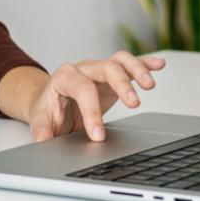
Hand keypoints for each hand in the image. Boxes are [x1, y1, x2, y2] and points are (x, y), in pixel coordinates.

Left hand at [27, 52, 165, 141]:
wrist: (52, 102)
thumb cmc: (49, 110)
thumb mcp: (41, 121)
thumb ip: (42, 130)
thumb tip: (42, 140)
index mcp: (64, 78)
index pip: (81, 88)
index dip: (91, 111)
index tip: (99, 136)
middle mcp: (83, 69)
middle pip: (105, 67)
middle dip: (121, 84)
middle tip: (134, 105)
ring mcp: (99, 70)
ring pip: (120, 60)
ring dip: (137, 69)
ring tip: (150, 85)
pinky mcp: (113, 75)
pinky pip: (129, 64)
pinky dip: (145, 64)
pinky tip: (159, 66)